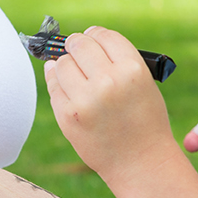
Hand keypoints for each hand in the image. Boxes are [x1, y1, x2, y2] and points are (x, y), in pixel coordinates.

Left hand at [44, 27, 177, 180]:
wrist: (141, 162)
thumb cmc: (144, 121)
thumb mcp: (144, 84)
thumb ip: (116, 61)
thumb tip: (76, 41)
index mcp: (132, 69)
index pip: (103, 35)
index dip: (95, 35)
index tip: (92, 39)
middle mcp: (108, 81)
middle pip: (79, 44)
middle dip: (76, 45)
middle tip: (77, 51)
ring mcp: (85, 99)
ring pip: (62, 64)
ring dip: (66, 65)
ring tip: (76, 75)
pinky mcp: (68, 116)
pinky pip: (53, 86)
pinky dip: (57, 82)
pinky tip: (67, 86)